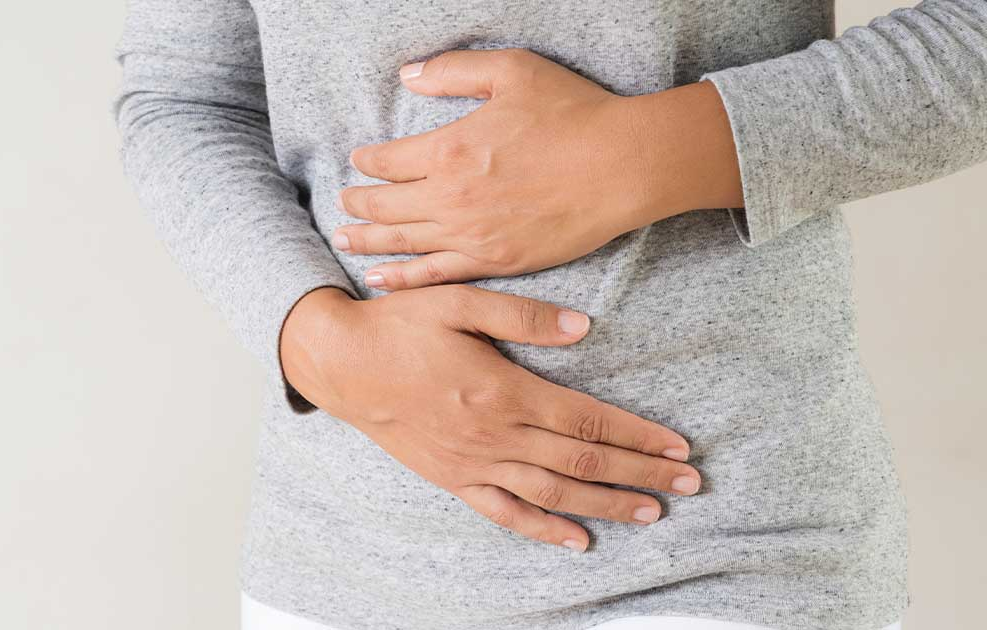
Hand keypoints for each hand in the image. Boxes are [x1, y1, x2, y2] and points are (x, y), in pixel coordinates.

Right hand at [281, 286, 700, 550]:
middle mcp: (494, 436)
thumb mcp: (457, 301)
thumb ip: (522, 315)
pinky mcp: (453, 479)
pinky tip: (578, 541)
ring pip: (553, 494)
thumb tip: (584, 328)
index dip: (637, 435)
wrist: (340, 364)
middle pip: (582, 463)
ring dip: (607, 505)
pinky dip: (544, 530)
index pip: (587, 421)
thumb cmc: (399, 326)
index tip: (677, 445)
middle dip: (641, 473)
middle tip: (690, 483)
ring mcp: (473, 464)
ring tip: (653, 512)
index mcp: (503, 390)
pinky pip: (505, 513)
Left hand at [332, 49, 741, 290]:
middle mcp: (451, 197)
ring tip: (343, 240)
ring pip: (402, 242)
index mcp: (449, 149)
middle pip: (386, 204)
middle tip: (341, 201)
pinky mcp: (495, 261)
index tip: (359, 160)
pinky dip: (403, 278)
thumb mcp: (511, 71)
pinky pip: (436, 274)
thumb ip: (453, 71)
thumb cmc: (573, 113)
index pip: (389, 160)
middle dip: (358, 201)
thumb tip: (408, 74)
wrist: (622, 166)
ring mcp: (471, 235)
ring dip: (367, 241)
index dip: (368, 161)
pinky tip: (380, 279)